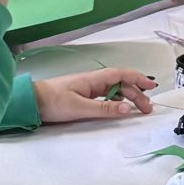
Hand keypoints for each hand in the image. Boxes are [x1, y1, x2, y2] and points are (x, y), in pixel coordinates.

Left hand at [33, 67, 156, 123]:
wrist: (31, 102)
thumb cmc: (53, 102)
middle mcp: (94, 81)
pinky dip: (116, 101)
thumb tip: (128, 109)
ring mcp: (88, 88)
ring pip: (114, 90)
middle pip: (121, 84)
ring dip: (128, 98)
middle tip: (147, 108)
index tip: (152, 86)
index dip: (139, 78)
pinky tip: (119, 108)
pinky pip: (106, 96)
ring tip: (137, 109)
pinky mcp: (83, 96)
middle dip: (137, 94)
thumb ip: (104, 109)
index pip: (122, 75)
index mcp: (94, 79)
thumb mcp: (80, 107)